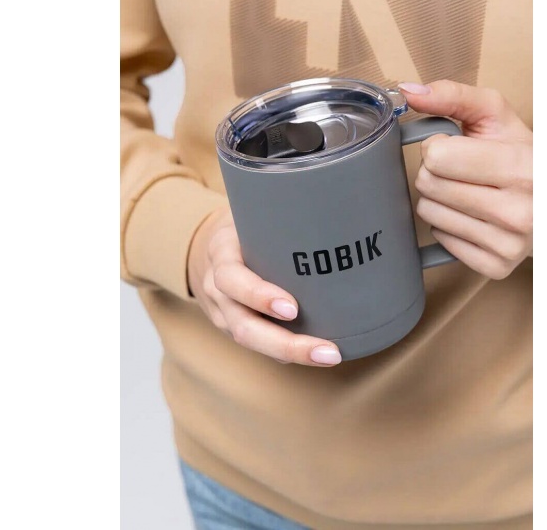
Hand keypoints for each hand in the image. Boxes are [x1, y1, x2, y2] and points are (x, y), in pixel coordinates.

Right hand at [187, 208, 342, 365]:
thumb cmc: (242, 223)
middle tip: (328, 351)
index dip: (259, 296)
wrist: (204, 244)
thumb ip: (281, 207)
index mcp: (221, 253)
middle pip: (243, 326)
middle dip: (286, 343)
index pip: (232, 279)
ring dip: (293, 353)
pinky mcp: (235, 326)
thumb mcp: (249, 208)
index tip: (292, 307)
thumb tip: (341, 191)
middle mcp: (217, 289)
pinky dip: (288, 352)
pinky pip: (259, 344)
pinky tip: (318, 353)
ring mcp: (223, 313)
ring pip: (251, 340)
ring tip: (330, 356)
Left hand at [398, 80, 532, 279]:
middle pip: (428, 185)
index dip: (440, 147)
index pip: (437, 157)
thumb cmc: (521, 154)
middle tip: (462, 171)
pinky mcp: (496, 266)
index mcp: (520, 167)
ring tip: (469, 191)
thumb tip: (409, 92)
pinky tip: (474, 216)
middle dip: (436, 172)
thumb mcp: (495, 116)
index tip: (458, 148)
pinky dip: (449, 226)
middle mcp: (519, 210)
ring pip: (429, 214)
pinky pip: (440, 240)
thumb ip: (452, 96)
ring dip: (439, 199)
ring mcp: (508, 244)